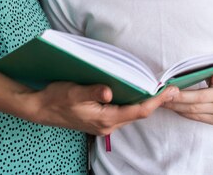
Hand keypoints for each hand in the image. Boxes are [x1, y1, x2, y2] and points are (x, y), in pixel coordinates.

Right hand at [33, 81, 178, 134]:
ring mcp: (104, 124)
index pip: (138, 111)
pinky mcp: (100, 119)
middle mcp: (107, 124)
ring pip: (131, 113)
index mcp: (105, 118)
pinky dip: (133, 103)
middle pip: (138, 113)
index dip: (156, 100)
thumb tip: (110, 91)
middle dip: (156, 101)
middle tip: (172, 89)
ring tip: (159, 89)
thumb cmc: (56, 98)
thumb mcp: (74, 91)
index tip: (171, 91)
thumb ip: (93, 91)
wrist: (41, 109)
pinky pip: (122, 112)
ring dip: (145, 102)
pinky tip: (136, 93)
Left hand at [161, 72, 212, 125]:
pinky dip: (184, 113)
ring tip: (162, 101)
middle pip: (193, 106)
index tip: (169, 89)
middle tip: (159, 96)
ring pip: (193, 114)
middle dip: (174, 102)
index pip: (199, 95)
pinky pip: (197, 118)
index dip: (183, 94)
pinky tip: (174, 107)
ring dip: (176, 108)